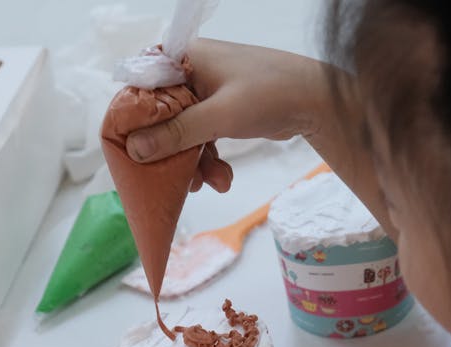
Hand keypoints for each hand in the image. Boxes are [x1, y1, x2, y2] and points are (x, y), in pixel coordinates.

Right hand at [124, 39, 329, 192]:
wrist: (316, 101)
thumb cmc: (270, 93)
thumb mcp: (219, 116)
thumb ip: (176, 133)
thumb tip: (135, 149)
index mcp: (183, 59)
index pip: (141, 91)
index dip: (134, 124)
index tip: (135, 155)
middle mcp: (189, 73)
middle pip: (160, 118)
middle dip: (170, 153)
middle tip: (176, 180)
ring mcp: (205, 93)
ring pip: (181, 134)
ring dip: (193, 163)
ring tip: (208, 183)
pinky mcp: (219, 111)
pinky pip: (200, 139)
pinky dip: (209, 160)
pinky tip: (222, 179)